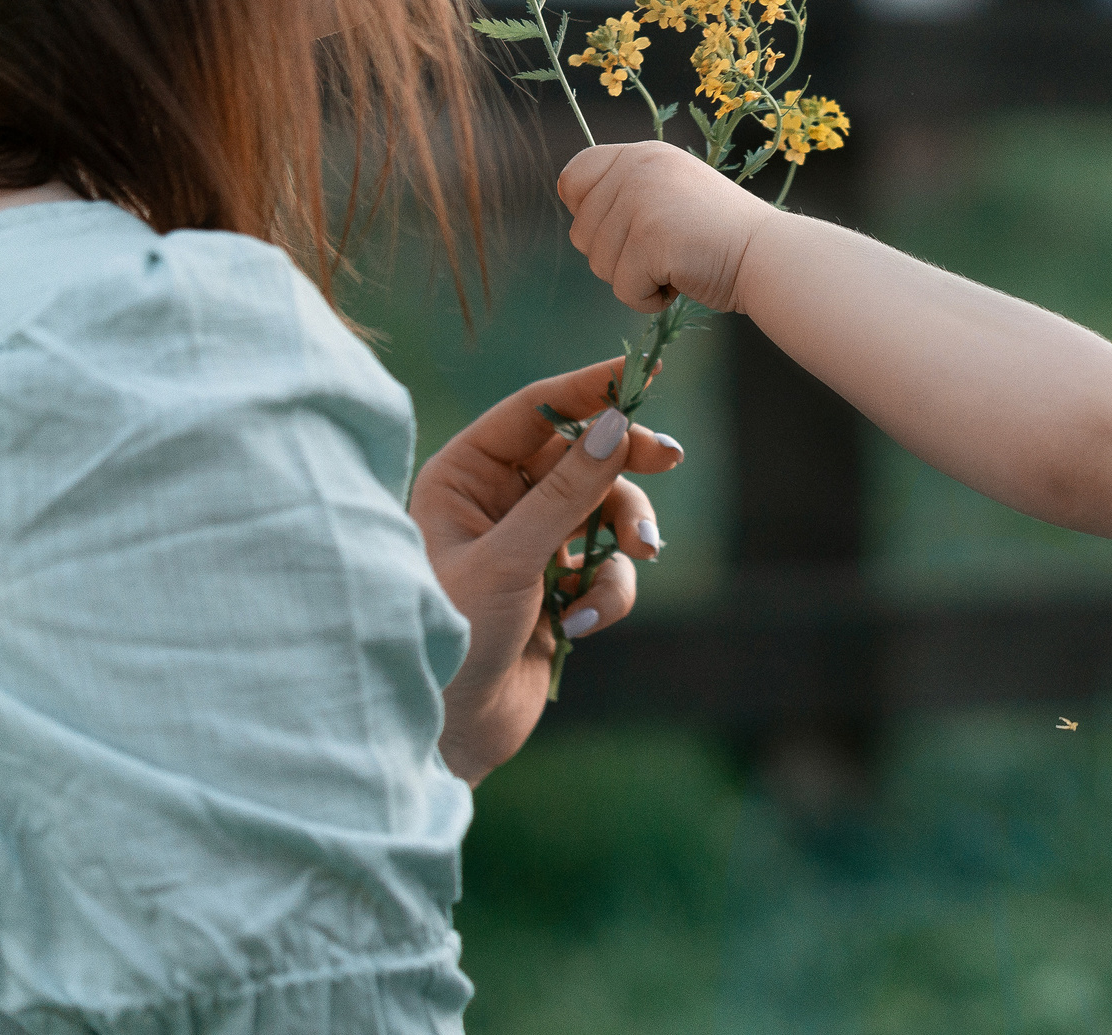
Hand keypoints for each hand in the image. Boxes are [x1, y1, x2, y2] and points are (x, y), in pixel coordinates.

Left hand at [410, 358, 681, 782]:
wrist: (441, 735)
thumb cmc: (448, 635)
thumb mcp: (508, 559)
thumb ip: (566, 493)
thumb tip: (616, 426)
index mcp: (462, 477)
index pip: (534, 411)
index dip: (589, 389)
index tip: (644, 375)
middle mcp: (494, 502)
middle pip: (581, 455)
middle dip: (624, 464)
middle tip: (670, 456)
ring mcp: (528, 546)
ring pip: (604, 511)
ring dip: (626, 534)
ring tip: (640, 556)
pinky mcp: (555, 590)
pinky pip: (607, 568)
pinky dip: (607, 593)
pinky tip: (580, 627)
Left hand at [558, 141, 774, 315]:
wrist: (769, 255)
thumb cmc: (722, 234)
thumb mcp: (671, 190)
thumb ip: (627, 192)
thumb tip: (578, 219)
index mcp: (640, 154)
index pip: (573, 179)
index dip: (586, 213)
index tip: (623, 230)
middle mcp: (637, 169)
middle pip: (581, 232)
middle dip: (616, 258)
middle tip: (664, 253)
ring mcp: (642, 202)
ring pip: (599, 265)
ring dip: (635, 279)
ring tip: (677, 264)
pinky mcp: (650, 239)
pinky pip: (623, 290)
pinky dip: (649, 300)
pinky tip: (682, 282)